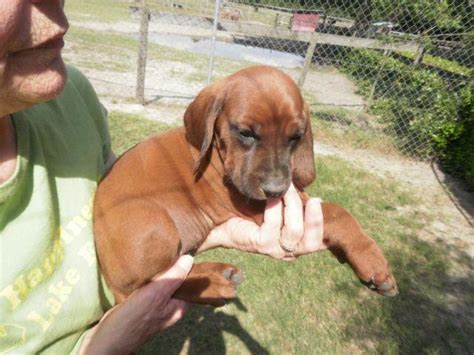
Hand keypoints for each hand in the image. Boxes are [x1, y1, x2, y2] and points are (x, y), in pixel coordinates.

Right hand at [80, 255, 193, 354]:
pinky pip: (149, 289)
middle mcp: (170, 308)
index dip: (187, 268)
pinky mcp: (142, 307)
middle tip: (168, 250)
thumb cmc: (134, 317)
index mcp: (179, 307)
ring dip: (159, 274)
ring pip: (162, 286)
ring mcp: (155, 308)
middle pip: (176, 283)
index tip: (183, 251)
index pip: (190, 284)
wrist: (108, 337)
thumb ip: (174, 277)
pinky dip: (148, 280)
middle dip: (172, 268)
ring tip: (156, 257)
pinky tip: (144, 271)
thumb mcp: (157, 293)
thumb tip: (189, 259)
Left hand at [199, 184, 325, 260]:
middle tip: (313, 198)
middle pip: (312, 242)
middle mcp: (287, 250)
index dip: (323, 227)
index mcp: (295, 243)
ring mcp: (274, 250)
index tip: (318, 201)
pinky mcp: (261, 245)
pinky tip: (270, 197)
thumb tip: (310, 192)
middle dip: (315, 219)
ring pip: (294, 231)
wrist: (219, 223)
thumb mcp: (277, 211)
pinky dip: (274, 209)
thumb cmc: (249, 214)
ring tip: (286, 188)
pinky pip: (274, 226)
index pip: (317, 242)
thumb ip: (292, 206)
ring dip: (293, 206)